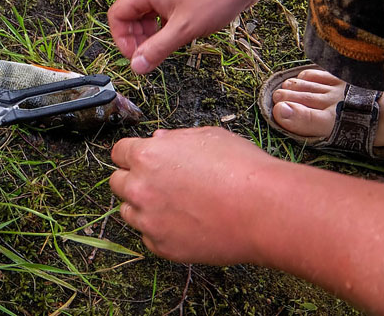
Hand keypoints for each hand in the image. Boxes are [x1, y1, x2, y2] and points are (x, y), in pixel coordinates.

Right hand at [108, 0, 256, 74]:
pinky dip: (163, 25)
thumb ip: (156, 49)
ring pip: (146, 13)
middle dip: (137, 38)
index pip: (117, 16)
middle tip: (150, 56)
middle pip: (130, 15)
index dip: (122, 40)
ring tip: (164, 47)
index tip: (136, 57)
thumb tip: (136, 66)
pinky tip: (177, 35)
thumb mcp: (183, 30)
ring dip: (150, 33)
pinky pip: (160, 9)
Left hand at [109, 127, 277, 264]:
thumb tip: (157, 141)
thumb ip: (174, 139)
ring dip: (144, 207)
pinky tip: (186, 223)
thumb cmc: (242, 169)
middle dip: (134, 180)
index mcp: (148, 156)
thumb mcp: (207, 137)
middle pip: (117, 183)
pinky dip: (161, 231)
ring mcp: (149, 221)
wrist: (265, 210)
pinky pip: (148, 237)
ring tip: (176, 205)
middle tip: (159, 183)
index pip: (119, 152)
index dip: (131, 155)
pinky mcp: (162, 246)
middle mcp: (141, 188)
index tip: (140, 160)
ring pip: (129, 212)